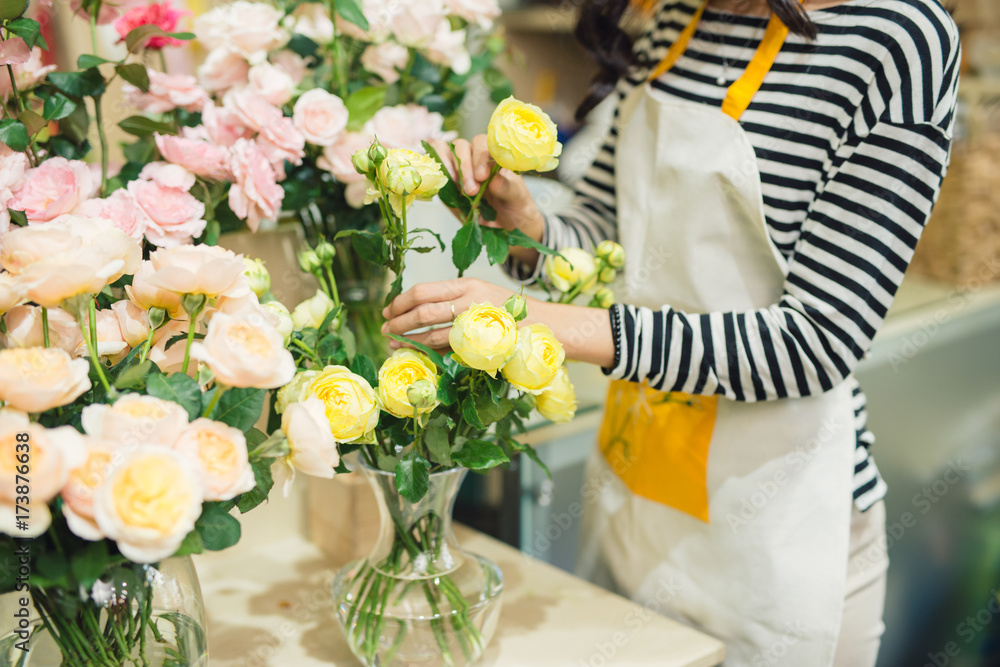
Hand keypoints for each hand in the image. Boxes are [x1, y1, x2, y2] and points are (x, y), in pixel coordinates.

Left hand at [382, 277, 616, 367]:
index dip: (400, 301)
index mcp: (467, 284)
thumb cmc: (514, 313)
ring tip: (394, 345)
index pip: (424, 290)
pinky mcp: (482, 345)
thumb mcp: (484, 296)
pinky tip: (418, 356)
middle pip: (422, 310)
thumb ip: (456, 301)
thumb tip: (419, 312)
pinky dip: (428, 354)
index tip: (387, 311)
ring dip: (408, 341)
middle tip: (385, 330)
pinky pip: (447, 351)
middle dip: (398, 322)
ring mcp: (475, 324)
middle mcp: (469, 300)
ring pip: (431, 333)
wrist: (549, 327)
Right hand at [429, 136, 544, 265]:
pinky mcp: (445, 182)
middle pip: (462, 146)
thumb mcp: (518, 200)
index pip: (484, 145)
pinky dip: (435, 169)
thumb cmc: (516, 209)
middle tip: (471, 190)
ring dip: (448, 166)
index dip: (480, 157)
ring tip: (457, 186)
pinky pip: (434, 167)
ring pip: (444, 150)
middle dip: (464, 166)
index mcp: (496, 158)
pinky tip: (444, 183)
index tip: (482, 176)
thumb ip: (508, 188)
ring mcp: (458, 169)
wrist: (506, 228)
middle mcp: (476, 159)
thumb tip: (494, 180)